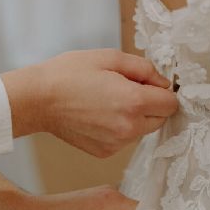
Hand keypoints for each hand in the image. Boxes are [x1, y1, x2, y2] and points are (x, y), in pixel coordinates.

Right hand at [2, 49, 177, 155]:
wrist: (38, 100)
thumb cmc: (70, 73)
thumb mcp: (111, 57)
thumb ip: (145, 69)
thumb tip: (164, 83)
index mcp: (133, 102)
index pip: (171, 104)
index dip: (163, 91)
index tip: (147, 84)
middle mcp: (129, 128)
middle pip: (160, 119)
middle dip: (151, 104)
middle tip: (125, 89)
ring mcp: (117, 143)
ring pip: (143, 130)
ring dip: (136, 117)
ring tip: (108, 101)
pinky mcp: (105, 152)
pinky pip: (125, 138)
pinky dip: (120, 127)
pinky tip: (99, 114)